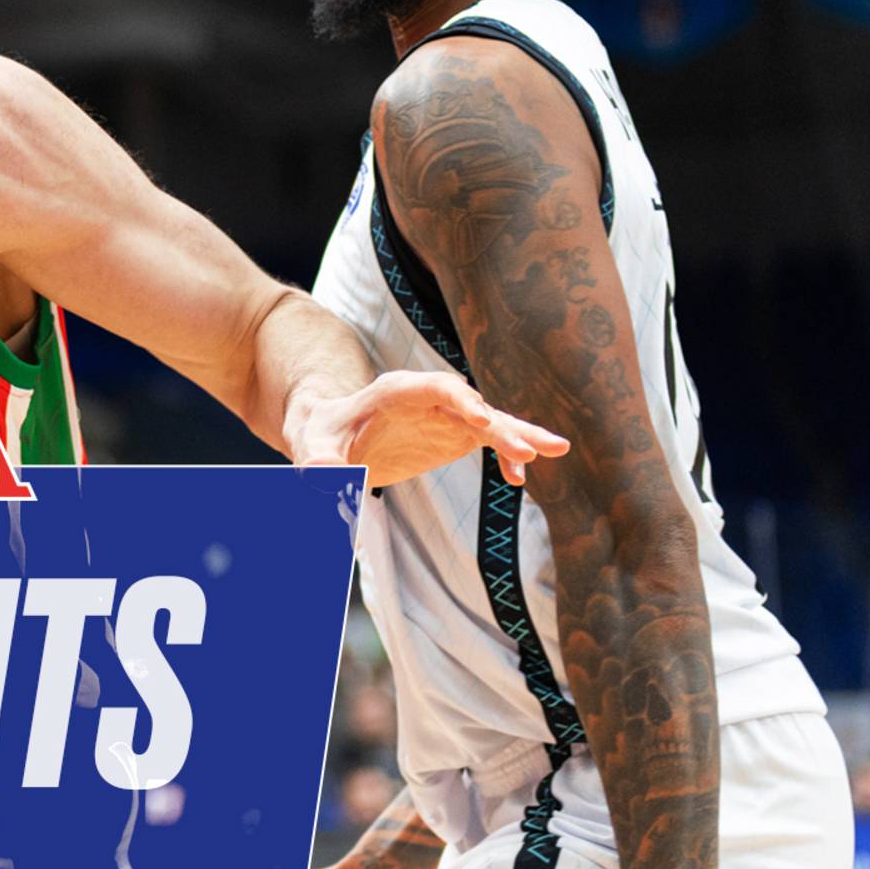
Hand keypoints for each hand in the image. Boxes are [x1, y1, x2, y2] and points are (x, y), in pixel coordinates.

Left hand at [293, 369, 569, 489]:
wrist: (331, 436)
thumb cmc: (321, 433)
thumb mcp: (312, 444)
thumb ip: (320, 459)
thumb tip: (323, 475)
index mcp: (396, 390)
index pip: (435, 388)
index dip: (460, 401)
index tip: (483, 422)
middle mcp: (429, 398)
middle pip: (471, 406)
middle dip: (501, 425)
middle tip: (530, 450)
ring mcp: (446, 416)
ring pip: (490, 422)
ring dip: (520, 436)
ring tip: (557, 450)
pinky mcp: (454, 434)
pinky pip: (489, 442)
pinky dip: (505, 458)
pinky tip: (519, 480)